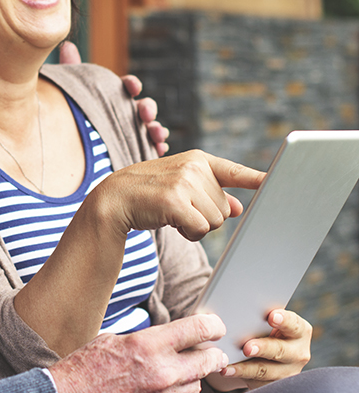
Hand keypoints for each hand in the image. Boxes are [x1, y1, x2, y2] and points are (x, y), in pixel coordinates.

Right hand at [49, 314, 228, 392]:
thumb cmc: (78, 374)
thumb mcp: (108, 342)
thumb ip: (142, 341)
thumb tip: (162, 341)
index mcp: (146, 346)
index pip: (198, 329)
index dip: (212, 325)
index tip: (214, 326)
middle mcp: (161, 373)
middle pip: (209, 360)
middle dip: (212, 353)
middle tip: (209, 350)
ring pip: (197, 384)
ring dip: (192, 376)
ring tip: (177, 370)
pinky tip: (157, 390)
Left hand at [58, 40, 168, 155]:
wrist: (70, 150)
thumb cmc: (75, 115)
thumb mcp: (73, 92)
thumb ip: (73, 71)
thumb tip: (67, 45)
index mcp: (115, 97)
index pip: (128, 87)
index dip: (132, 85)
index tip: (131, 86)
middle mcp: (128, 113)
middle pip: (143, 107)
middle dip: (148, 107)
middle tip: (144, 111)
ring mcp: (134, 133)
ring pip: (151, 129)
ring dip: (157, 128)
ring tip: (156, 131)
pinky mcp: (135, 152)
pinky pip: (151, 150)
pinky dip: (158, 147)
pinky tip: (159, 148)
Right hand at [86, 150, 264, 241]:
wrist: (112, 200)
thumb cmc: (148, 195)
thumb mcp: (180, 189)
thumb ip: (211, 195)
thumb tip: (237, 209)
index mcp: (198, 160)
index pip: (235, 172)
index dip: (260, 180)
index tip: (280, 182)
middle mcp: (193, 167)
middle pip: (224, 207)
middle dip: (204, 215)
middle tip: (178, 209)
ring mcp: (183, 183)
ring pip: (215, 220)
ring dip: (196, 225)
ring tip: (172, 214)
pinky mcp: (175, 201)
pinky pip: (201, 228)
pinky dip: (188, 232)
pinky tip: (170, 223)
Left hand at [215, 309, 311, 387]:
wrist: (262, 353)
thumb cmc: (262, 329)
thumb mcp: (264, 322)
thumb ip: (257, 315)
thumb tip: (233, 308)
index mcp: (299, 331)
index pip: (294, 324)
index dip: (284, 320)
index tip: (272, 316)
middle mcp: (298, 352)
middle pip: (281, 350)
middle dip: (263, 348)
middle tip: (247, 347)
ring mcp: (287, 372)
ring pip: (266, 370)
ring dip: (246, 367)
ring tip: (227, 365)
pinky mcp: (273, 385)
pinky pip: (255, 381)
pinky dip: (238, 374)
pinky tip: (225, 370)